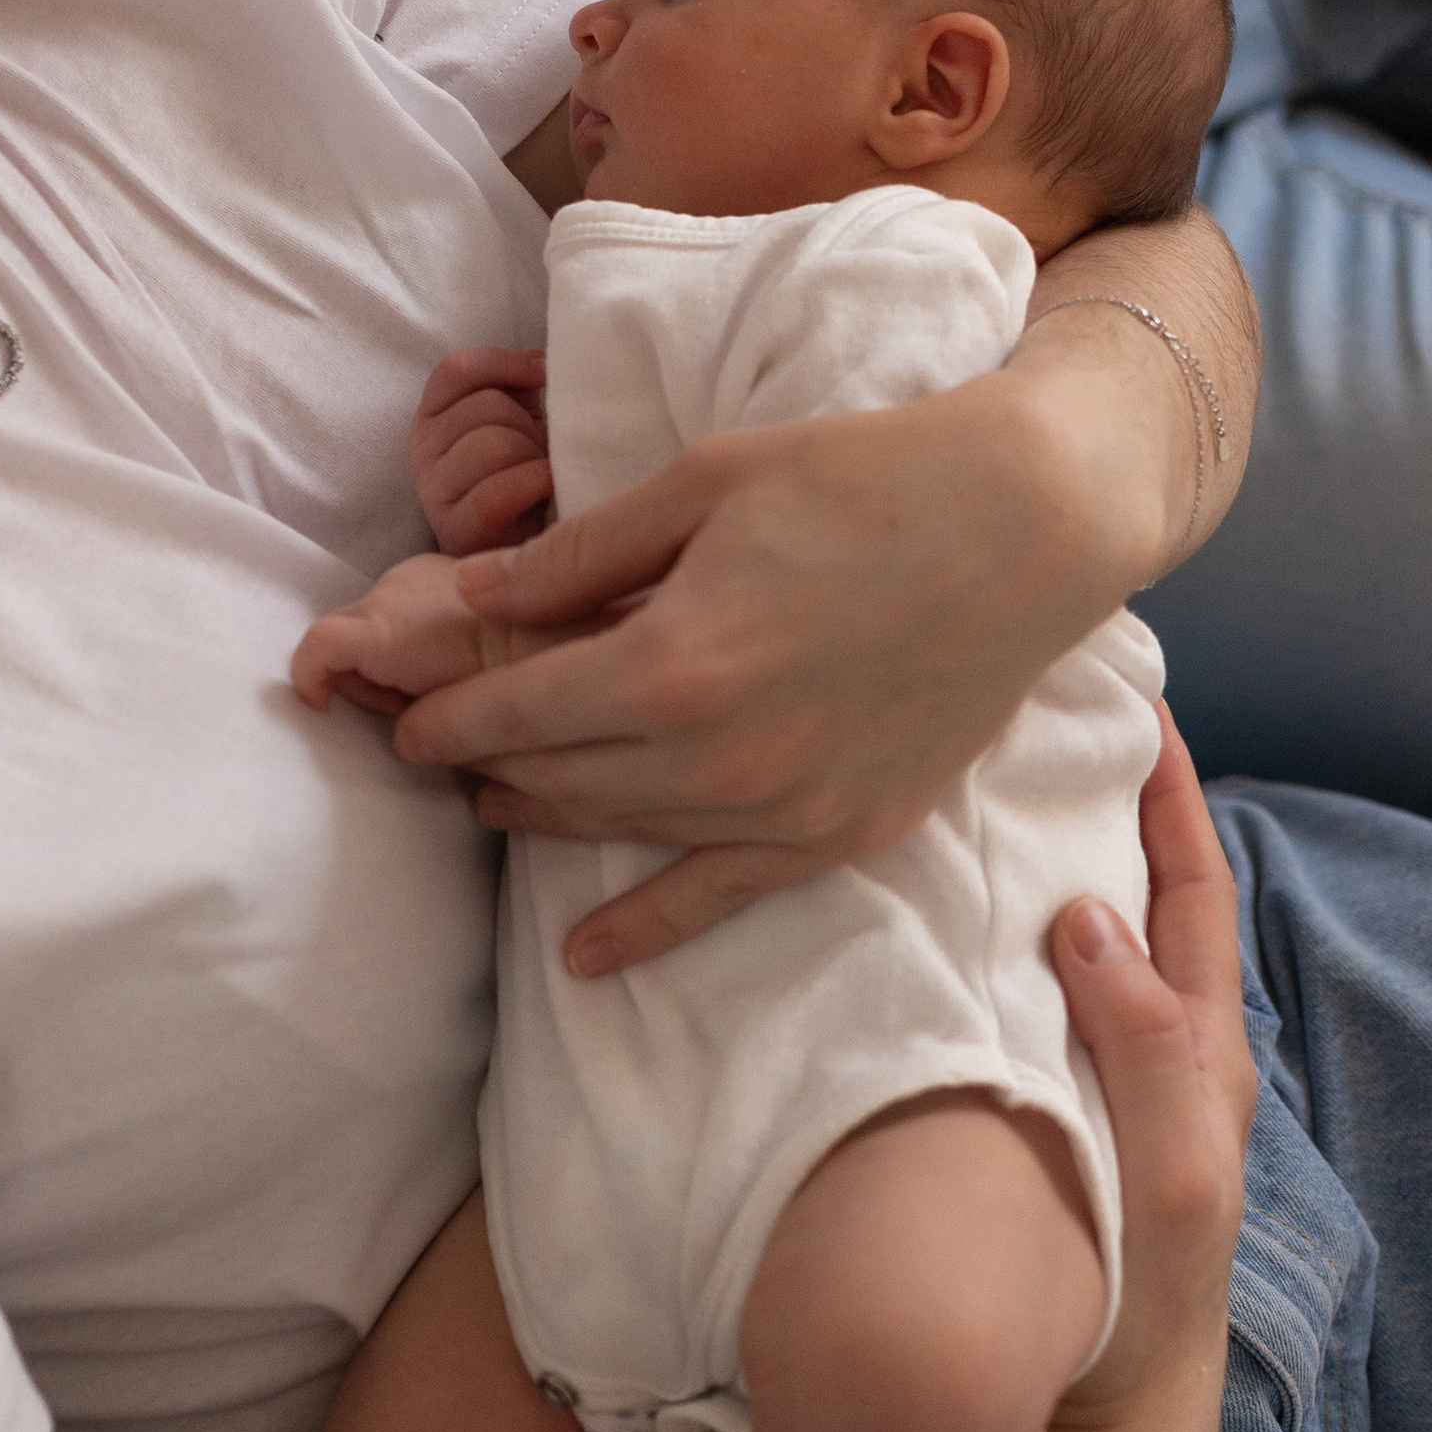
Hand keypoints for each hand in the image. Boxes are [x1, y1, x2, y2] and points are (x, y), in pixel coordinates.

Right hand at [293, 554, 512, 721]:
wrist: (574, 638)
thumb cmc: (513, 693)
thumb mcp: (449, 721)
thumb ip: (410, 722)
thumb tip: (406, 728)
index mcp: (387, 630)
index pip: (319, 646)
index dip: (313, 682)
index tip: (325, 710)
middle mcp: (394, 588)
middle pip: (343, 636)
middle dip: (364, 676)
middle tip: (410, 707)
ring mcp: (418, 570)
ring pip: (372, 615)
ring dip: (387, 650)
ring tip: (439, 678)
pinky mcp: (441, 563)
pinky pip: (399, 598)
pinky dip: (405, 627)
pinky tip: (443, 650)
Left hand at [387, 352, 1153, 971]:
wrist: (1026, 524)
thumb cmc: (863, 477)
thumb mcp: (703, 483)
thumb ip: (580, 554)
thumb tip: (473, 594)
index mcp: (669, 662)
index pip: (513, 711)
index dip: (445, 717)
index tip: (405, 716)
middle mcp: (717, 756)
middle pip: (559, 775)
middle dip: (486, 763)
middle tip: (443, 752)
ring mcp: (785, 808)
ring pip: (624, 832)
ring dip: (548, 820)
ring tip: (500, 804)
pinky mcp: (844, 832)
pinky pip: (721, 898)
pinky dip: (647, 928)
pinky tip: (586, 954)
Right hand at [410, 347, 551, 553]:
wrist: (524, 546)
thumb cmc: (523, 477)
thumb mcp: (518, 420)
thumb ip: (518, 383)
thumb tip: (541, 359)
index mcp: (433, 416)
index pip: (457, 368)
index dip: (505, 363)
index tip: (544, 375)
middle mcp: (422, 451)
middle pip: (484, 407)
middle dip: (528, 425)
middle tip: (541, 451)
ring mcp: (434, 494)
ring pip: (492, 445)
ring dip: (533, 457)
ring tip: (542, 475)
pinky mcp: (456, 531)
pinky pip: (496, 492)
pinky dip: (534, 482)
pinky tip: (549, 486)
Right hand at [1042, 714, 1254, 1431]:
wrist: (1108, 1425)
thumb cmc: (1150, 1303)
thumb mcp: (1174, 1173)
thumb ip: (1148, 1047)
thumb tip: (1092, 916)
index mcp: (1203, 1052)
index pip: (1192, 887)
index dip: (1168, 792)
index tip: (1132, 700)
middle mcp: (1165, 1056)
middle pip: (1144, 897)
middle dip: (1109, 804)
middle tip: (1050, 721)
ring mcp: (1109, 1088)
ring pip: (1093, 943)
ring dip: (1058, 865)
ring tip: (996, 793)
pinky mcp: (1056, 1121)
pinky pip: (1040, 998)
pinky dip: (1012, 938)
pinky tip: (955, 922)